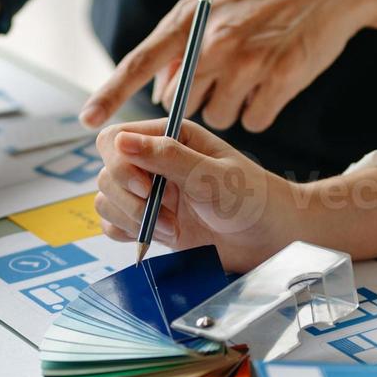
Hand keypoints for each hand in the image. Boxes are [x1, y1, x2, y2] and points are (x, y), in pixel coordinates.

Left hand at [81, 0, 376, 132]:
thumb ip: (184, 42)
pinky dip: (261, 111)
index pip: (139, 62)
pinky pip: (255, 121)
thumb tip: (159, 91)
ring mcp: (248, 61)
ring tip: (253, 75)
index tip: (88, 121)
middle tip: (225, 74)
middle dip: (194, 101)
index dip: (111, 94)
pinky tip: (274, 84)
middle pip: (180, 103)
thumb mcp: (217, 4)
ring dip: (231, 107)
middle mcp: (213, 41)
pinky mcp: (281, 78)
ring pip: (218, 117)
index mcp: (190, 18)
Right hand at [94, 120, 306, 271]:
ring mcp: (150, 194)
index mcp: (169, 137)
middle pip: (106, 174)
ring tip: (172, 228)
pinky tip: (158, 237)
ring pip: (107, 201)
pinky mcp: (150, 222)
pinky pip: (114, 225)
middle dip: (130, 200)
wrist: (270, 238)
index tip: (145, 187)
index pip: (115, 139)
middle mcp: (154, 163)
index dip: (119, 164)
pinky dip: (128, 234)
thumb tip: (121, 141)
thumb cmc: (251, 198)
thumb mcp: (211, 175)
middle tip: (168, 212)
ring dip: (133, 220)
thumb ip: (166, 157)